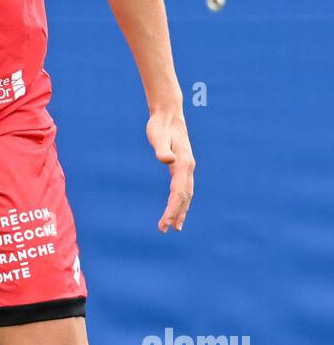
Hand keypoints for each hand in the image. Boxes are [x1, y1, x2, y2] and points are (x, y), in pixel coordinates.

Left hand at [146, 109, 194, 232]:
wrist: (168, 114)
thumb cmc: (159, 126)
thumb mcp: (156, 136)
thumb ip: (161, 149)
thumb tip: (166, 159)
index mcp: (182, 164)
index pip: (178, 193)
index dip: (172, 209)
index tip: (164, 223)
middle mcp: (188, 167)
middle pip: (184, 196)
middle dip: (176, 214)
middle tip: (166, 230)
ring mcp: (187, 167)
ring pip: (186, 194)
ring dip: (181, 210)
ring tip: (175, 227)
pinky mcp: (183, 165)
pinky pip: (184, 188)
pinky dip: (182, 201)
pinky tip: (178, 208)